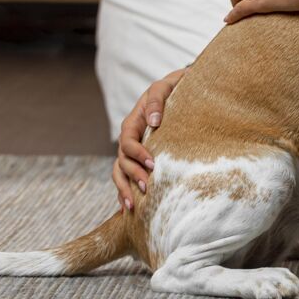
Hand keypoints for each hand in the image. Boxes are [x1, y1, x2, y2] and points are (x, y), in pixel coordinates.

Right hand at [112, 67, 187, 211]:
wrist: (178, 91)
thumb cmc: (171, 88)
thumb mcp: (163, 87)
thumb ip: (157, 101)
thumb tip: (154, 122)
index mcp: (131, 124)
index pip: (127, 143)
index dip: (137, 154)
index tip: (153, 163)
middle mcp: (129, 140)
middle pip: (122, 163)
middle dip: (132, 177)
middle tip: (147, 188)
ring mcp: (133, 152)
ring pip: (121, 174)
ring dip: (125, 190)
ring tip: (133, 206)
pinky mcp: (140, 160)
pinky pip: (127, 178)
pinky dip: (125, 193)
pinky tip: (129, 210)